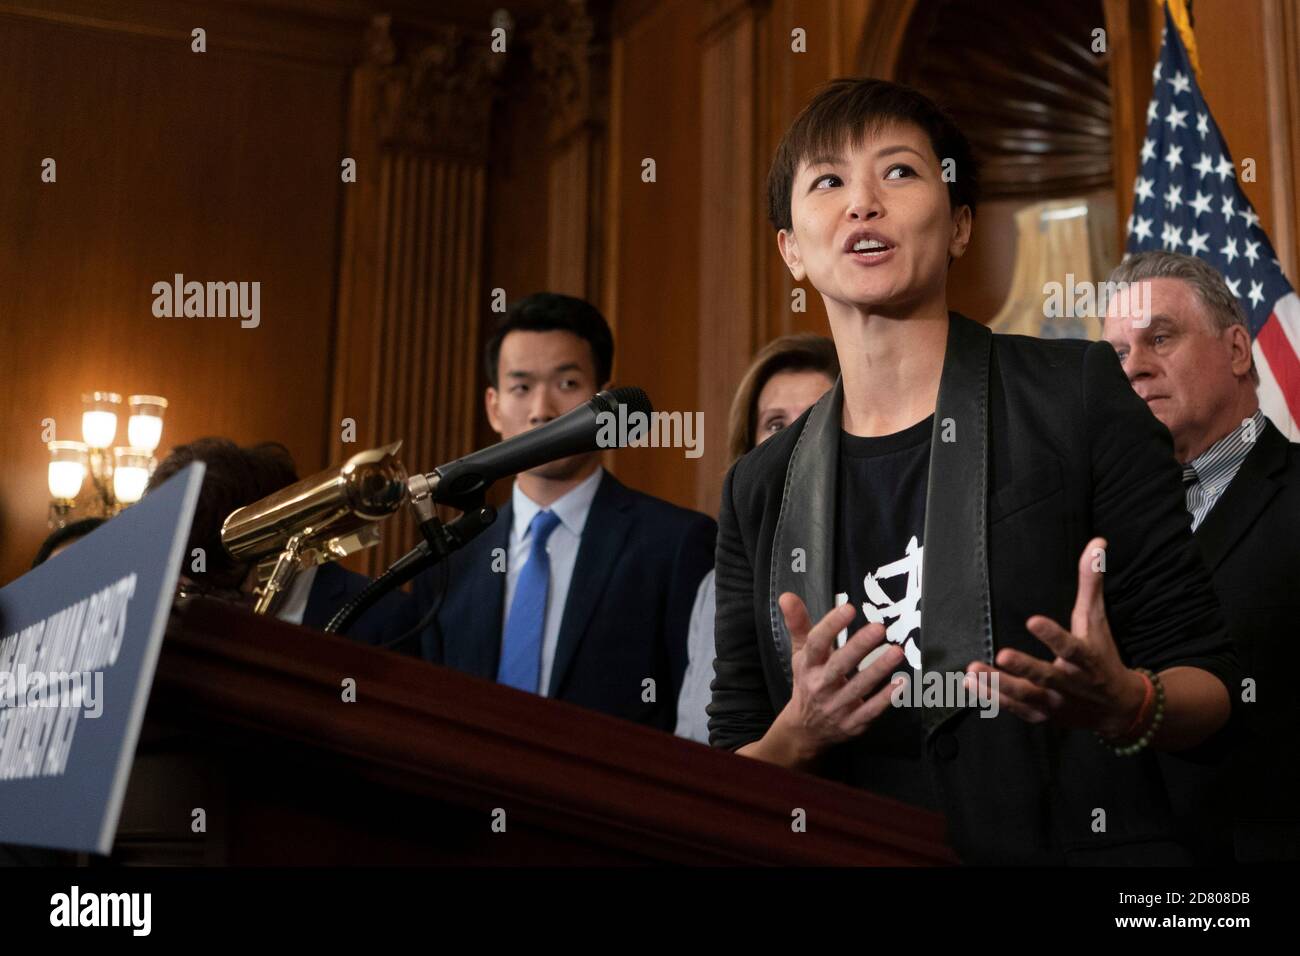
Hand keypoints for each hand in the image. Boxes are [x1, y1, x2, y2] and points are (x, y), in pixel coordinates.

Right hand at [775, 592, 905, 762]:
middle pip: (839, 665)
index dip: (831, 626)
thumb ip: (798, 623)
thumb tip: (787, 596)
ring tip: (896, 652)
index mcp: (807, 665)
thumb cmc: (807, 681)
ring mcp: (836, 706)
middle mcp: (819, 685)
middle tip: (879, 628)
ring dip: (878, 670)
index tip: (848, 608)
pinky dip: (885, 698)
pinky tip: (900, 683)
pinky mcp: (851, 723)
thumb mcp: (800, 653)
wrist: (805, 729)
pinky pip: (869, 710)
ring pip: (858, 687)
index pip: (816, 643)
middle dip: (858, 647)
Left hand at [965, 536, 1145, 736]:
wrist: (1119, 709)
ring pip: (1027, 696)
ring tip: (974, 670)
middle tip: (1001, 655)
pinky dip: (993, 699)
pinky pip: (1016, 709)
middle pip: (1047, 676)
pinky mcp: (1042, 716)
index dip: (1053, 635)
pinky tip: (971, 684)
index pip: (1071, 647)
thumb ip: (1091, 584)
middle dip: (1024, 668)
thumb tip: (1096, 543)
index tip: (1032, 621)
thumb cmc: (1103, 658)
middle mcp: (1071, 684)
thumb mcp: (1097, 621)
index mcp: (1087, 660)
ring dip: (999, 685)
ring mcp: (1056, 703)